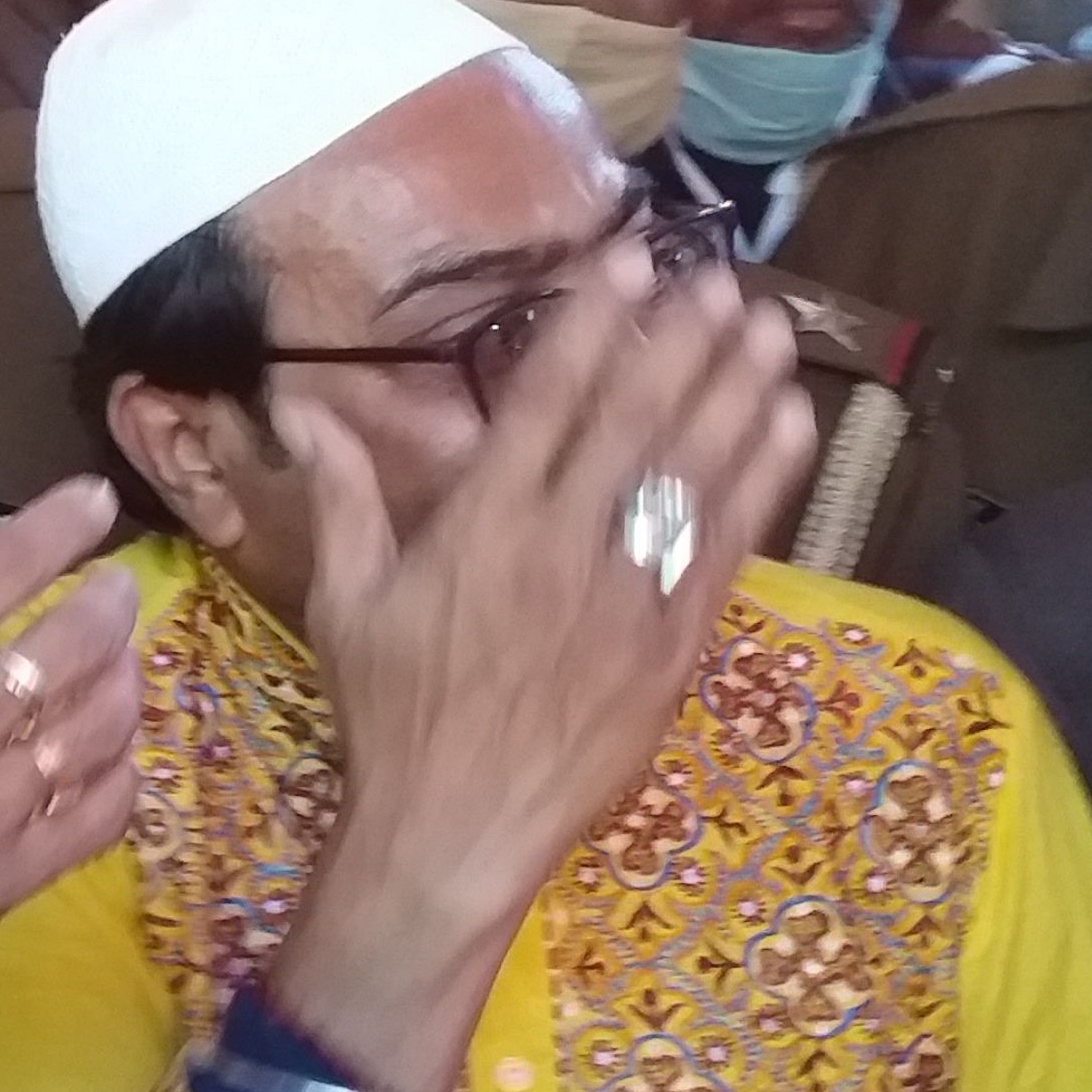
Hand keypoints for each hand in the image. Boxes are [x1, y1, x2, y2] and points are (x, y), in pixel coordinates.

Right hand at [0, 476, 147, 983]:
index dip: (57, 525)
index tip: (94, 499)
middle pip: (72, 643)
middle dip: (108, 601)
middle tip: (117, 588)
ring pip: (101, 723)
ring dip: (124, 680)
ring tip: (122, 664)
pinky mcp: (17, 869)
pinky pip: (103, 811)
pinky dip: (122, 771)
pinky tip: (116, 754)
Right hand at [262, 242, 810, 1091]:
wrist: (453, 832)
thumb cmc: (391, 716)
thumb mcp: (344, 601)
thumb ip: (341, 494)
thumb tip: (302, 404)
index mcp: (480, 527)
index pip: (547, 400)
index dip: (594, 323)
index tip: (629, 259)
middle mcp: (561, 548)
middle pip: (636, 422)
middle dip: (680, 340)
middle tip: (718, 274)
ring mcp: (628, 599)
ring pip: (694, 475)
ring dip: (736, 392)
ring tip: (768, 325)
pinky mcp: (674, 649)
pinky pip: (729, 549)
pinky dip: (763, 481)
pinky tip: (789, 422)